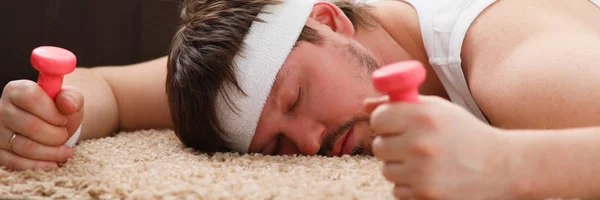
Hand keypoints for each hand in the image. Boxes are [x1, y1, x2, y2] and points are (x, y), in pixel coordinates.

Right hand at [0, 80, 83, 169]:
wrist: (54, 128)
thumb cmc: (60, 111)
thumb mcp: (70, 100)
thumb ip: (72, 97)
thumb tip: (67, 104)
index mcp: (17, 90)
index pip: (31, 98)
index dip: (52, 112)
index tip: (63, 119)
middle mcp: (2, 109)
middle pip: (30, 125)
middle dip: (56, 134)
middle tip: (64, 135)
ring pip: (25, 147)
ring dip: (51, 152)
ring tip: (65, 151)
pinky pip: (16, 163)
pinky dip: (39, 165)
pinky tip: (54, 163)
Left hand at [365, 95, 514, 199]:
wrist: (502, 168)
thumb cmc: (465, 134)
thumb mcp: (438, 110)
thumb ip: (401, 104)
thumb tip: (365, 105)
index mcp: (423, 116)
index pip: (378, 118)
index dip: (385, 122)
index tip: (394, 125)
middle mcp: (420, 143)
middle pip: (378, 146)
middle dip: (391, 145)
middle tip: (412, 145)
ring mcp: (422, 173)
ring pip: (386, 170)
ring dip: (401, 167)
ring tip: (426, 163)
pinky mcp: (425, 196)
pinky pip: (397, 190)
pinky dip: (410, 186)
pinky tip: (432, 178)